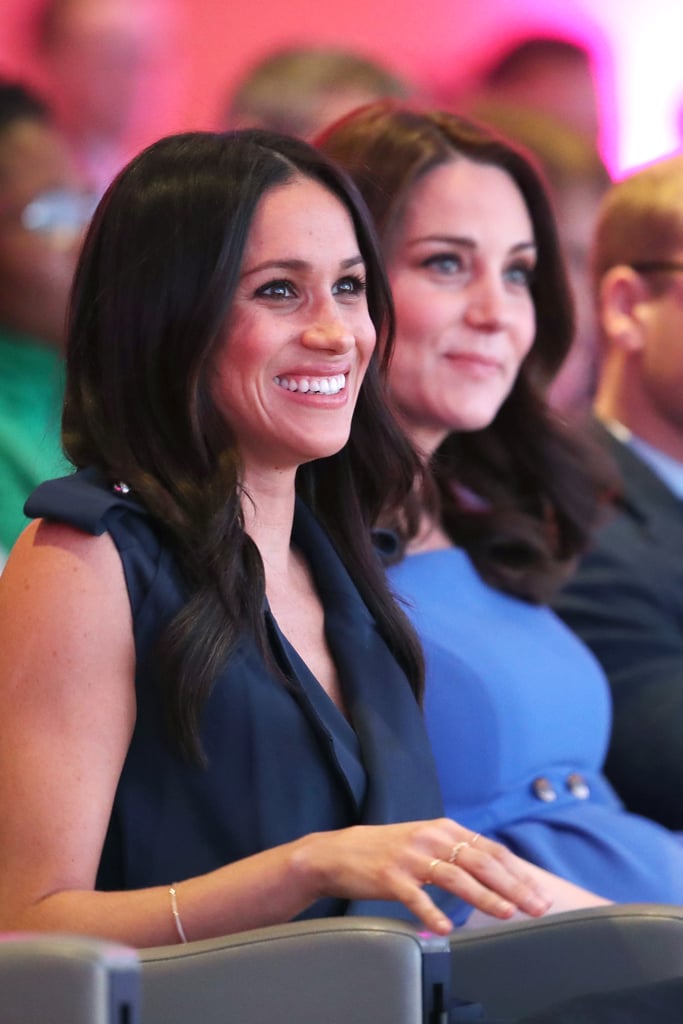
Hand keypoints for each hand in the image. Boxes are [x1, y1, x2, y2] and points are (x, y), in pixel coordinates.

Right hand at [296, 818, 551, 934]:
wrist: (340, 852)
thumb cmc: (388, 851)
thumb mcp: (427, 843)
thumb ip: (458, 853)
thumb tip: (498, 873)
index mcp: (445, 829)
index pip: (491, 850)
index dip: (518, 872)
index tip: (540, 892)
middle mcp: (431, 837)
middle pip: (481, 863)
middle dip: (513, 886)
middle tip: (536, 907)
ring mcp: (411, 856)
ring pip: (455, 877)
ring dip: (484, 896)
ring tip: (506, 913)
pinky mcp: (390, 875)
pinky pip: (416, 896)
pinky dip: (432, 912)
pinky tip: (446, 928)